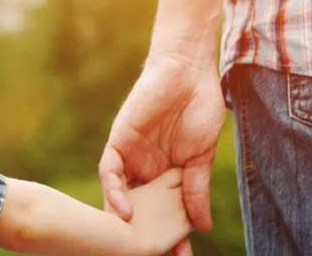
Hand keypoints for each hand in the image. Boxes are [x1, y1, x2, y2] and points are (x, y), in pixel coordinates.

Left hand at [99, 52, 225, 253]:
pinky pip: (109, 171)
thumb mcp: (201, 157)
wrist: (190, 72)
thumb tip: (201, 226)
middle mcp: (145, 171)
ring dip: (123, 221)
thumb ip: (196, 190)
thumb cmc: (200, 109)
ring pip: (119, 196)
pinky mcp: (119, 142)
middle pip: (139, 211)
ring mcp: (131, 158)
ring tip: (130, 246)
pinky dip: (114, 191)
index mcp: (166, 176)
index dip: (169, 237)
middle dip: (142, 236)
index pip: (162, 214)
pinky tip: (124, 211)